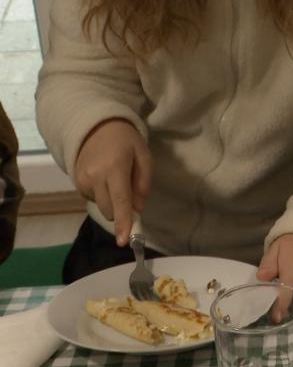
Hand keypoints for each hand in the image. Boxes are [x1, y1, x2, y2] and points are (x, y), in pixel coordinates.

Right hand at [73, 119, 151, 245]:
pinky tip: (105, 179)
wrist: (95, 126)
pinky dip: (103, 195)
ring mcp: (82, 180)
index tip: (124, 240)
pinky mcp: (76, 182)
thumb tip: (138, 208)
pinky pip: (94, 199)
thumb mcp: (143, 156)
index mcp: (114, 168)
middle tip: (131, 195)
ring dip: (112, 202)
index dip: (123, 222)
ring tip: (116, 179)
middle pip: (109, 210)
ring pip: (102, 206)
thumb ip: (143, 182)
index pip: (120, 201)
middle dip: (121, 212)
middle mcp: (94, 176)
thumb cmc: (125, 141)